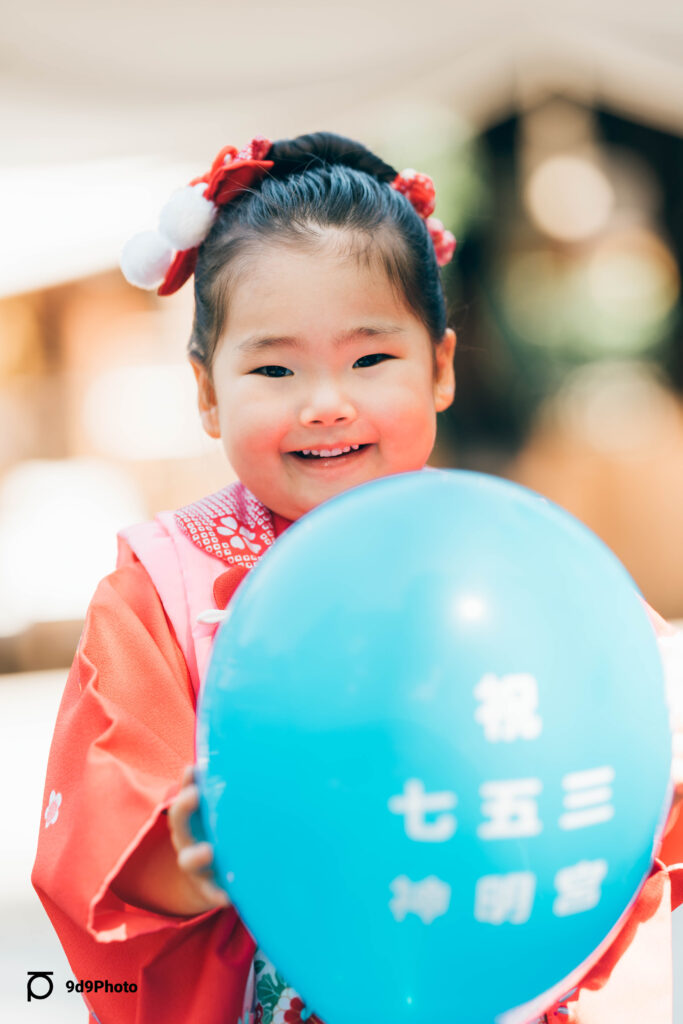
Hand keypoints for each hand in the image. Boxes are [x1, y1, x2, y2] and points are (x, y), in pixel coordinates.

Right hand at [168, 765, 230, 911]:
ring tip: (209, 851)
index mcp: (192, 816)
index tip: (192, 768)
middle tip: (194, 794)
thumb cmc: (222, 833)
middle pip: (179, 822)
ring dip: (197, 854)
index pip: (185, 794)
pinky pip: (209, 893)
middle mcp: (188, 838)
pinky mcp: (207, 888)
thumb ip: (230, 790)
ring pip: (189, 859)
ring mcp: (195, 864)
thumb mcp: (221, 812)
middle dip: (184, 807)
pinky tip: (226, 897)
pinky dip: (216, 894)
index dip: (186, 782)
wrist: (212, 879)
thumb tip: (253, 752)